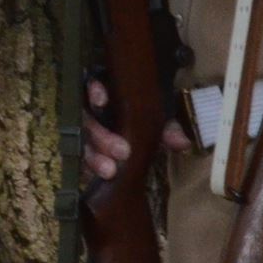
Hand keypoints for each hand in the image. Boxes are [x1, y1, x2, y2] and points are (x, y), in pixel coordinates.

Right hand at [78, 79, 193, 177]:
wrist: (139, 141)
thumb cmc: (148, 121)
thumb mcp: (160, 122)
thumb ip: (169, 129)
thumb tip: (182, 143)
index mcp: (108, 95)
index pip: (94, 86)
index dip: (95, 91)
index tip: (102, 101)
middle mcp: (91, 112)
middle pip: (88, 120)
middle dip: (103, 137)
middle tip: (122, 151)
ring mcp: (85, 133)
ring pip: (83, 142)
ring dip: (95, 157)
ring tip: (109, 171)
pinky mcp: (84, 152)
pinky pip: (80, 160)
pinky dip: (88, 169)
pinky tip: (97, 177)